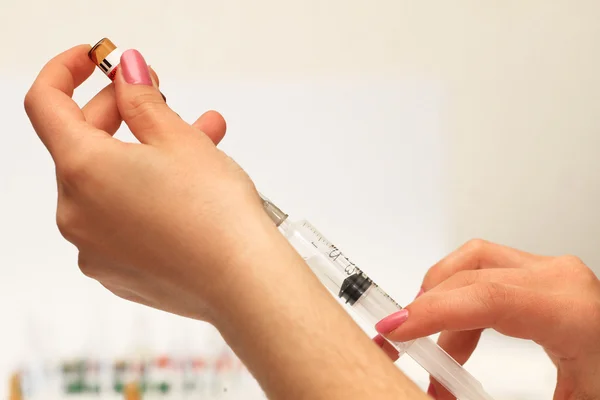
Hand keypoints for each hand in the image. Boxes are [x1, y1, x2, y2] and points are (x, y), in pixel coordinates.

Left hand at [24, 45, 273, 320]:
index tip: (93, 60)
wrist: (243, 282)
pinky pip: (119, 219)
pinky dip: (142, 194)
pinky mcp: (116, 270)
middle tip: (157, 98)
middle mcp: (74, 212)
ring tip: (195, 138)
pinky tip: (184, 187)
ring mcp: (93, 247)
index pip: (46, 104)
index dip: (65, 71)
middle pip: (80, 145)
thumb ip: (142, 100)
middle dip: (120, 114)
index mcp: (82, 170)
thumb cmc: (216, 214)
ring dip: (143, 154)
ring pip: (108, 183)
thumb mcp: (179, 139)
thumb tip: (126, 74)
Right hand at [373, 240, 599, 399]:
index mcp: (571, 311)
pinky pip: (482, 272)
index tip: (394, 331)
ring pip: (469, 267)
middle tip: (398, 346)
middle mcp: (557, 279)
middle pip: (467, 279)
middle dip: (424, 314)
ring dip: (439, 304)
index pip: (486, 297)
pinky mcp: (540, 273)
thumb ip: (504, 397)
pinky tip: (455, 335)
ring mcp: (547, 271)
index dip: (432, 312)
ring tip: (432, 352)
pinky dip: (457, 300)